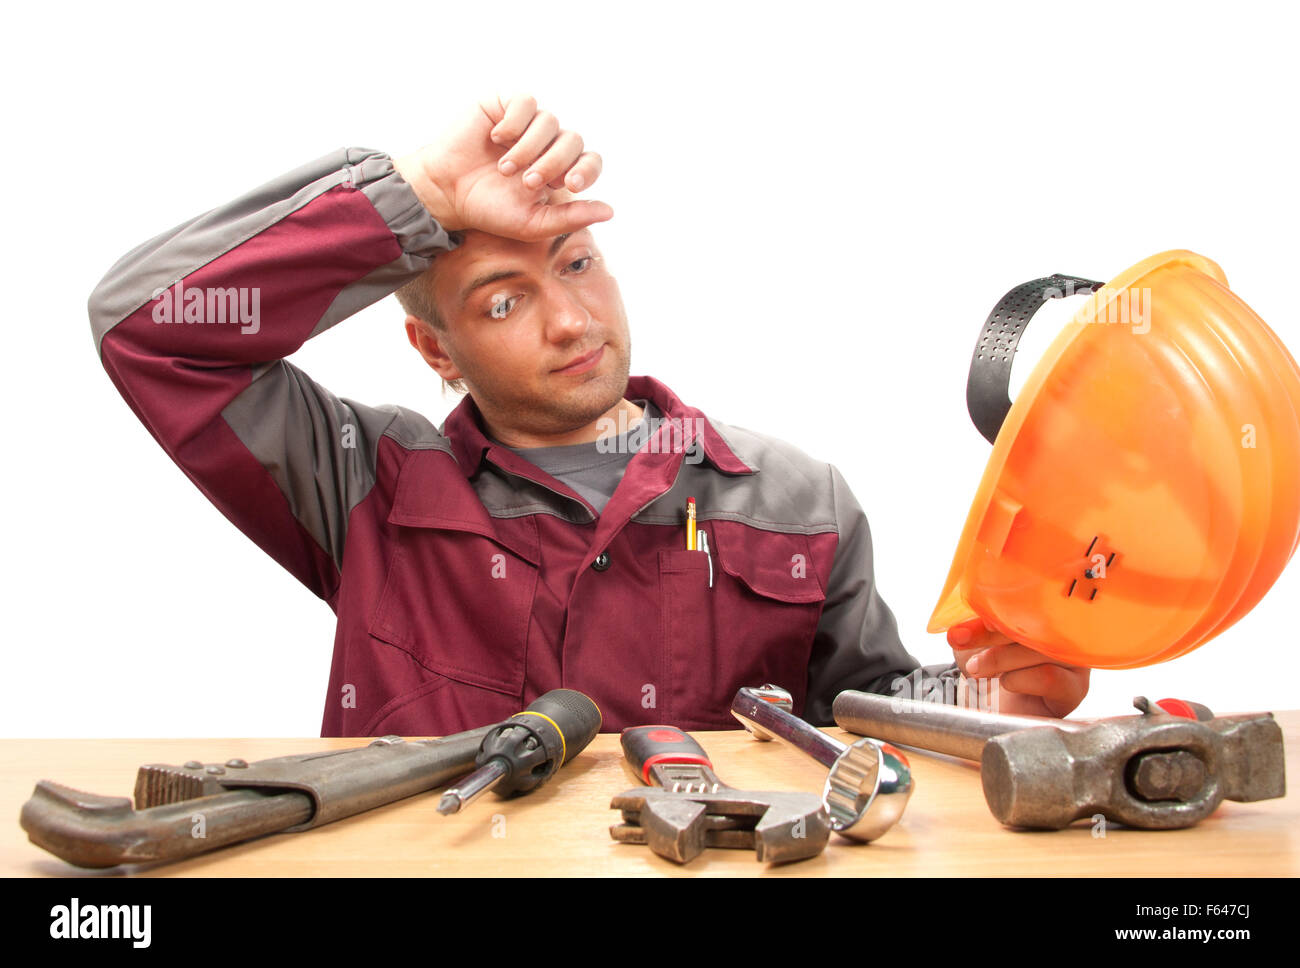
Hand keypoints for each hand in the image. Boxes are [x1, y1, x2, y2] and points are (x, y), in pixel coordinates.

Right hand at [394, 94, 611, 240]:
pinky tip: (497, 138)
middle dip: (553, 163)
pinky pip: (526, 103)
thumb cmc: (489, 209)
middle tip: (527, 183)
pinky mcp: (505, 105)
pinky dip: (514, 122)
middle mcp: (547, 144)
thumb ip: (571, 218)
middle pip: (573, 140)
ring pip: (549, 121)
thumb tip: (610, 211)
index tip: (570, 184)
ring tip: (505, 169)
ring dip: (528, 148)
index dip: (586, 170)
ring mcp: (527, 123)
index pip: (590, 161)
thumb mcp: (533, 223)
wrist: (447, 193)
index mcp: (559, 170)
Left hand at [947, 617, 1089, 717]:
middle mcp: (1067, 630)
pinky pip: (1050, 678)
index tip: (971, 622)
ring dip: (999, 659)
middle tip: (962, 640)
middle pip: (1038, 620)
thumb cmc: (989, 663)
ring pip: (1041, 649)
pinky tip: (1006, 682)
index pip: (1030, 597)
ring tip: (977, 667)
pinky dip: (1019, 680)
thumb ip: (973, 625)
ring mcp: (1074, 659)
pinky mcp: (1074, 689)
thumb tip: (961, 628)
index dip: (998, 605)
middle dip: (991, 632)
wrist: (992, 707)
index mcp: (1047, 608)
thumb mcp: (974, 638)